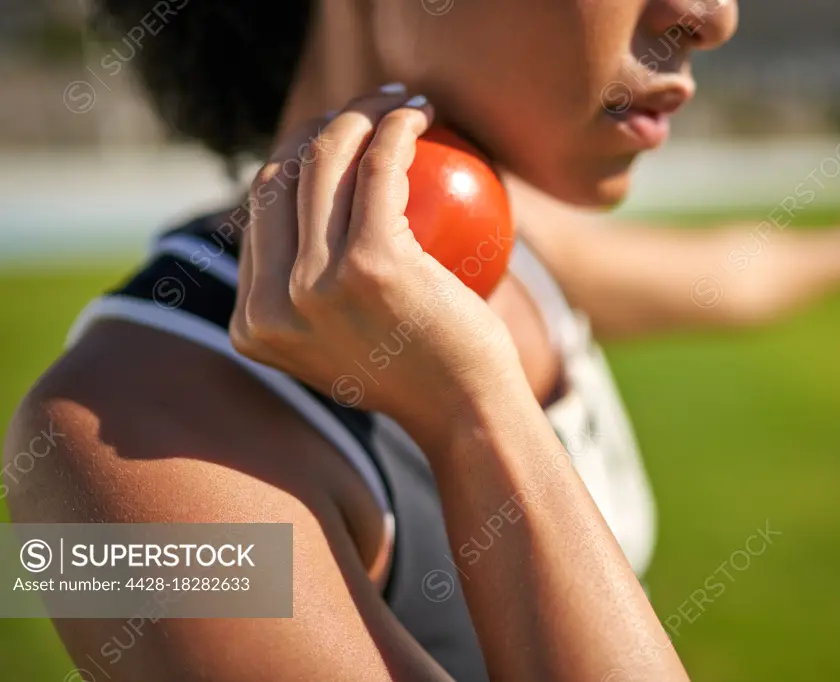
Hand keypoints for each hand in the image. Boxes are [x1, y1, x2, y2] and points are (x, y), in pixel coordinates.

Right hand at [229, 90, 519, 438]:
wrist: (467, 415)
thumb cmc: (422, 374)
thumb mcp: (344, 342)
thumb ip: (312, 294)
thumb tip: (313, 218)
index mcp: (251, 326)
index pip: (261, 212)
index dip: (294, 159)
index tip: (340, 139)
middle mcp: (270, 305)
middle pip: (280, 177)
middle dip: (322, 124)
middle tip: (370, 109)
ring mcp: (315, 285)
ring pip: (324, 160)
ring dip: (363, 111)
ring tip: (400, 101)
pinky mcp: (371, 264)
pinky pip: (381, 168)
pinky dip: (399, 127)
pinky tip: (421, 112)